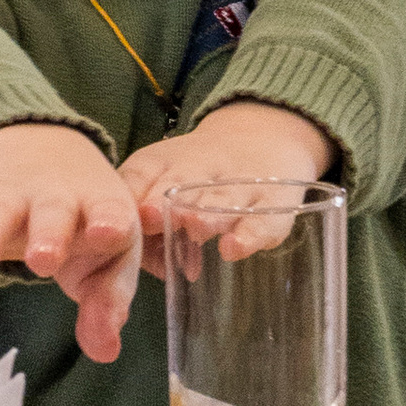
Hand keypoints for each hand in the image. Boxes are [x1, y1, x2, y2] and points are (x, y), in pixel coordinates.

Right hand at [0, 123, 141, 362]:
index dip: (110, 221)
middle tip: (42, 260)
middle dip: (47, 234)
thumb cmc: (88, 223)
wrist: (46, 158)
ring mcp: (9, 201)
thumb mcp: (111, 258)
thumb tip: (104, 352)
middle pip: (51, 212)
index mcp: (101, 204)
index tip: (109, 234)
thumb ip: (109, 303)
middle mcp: (54, 197)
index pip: (110, 209)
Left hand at [130, 102, 332, 264]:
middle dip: (166, 200)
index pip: (145, 171)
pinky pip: (262, 221)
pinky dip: (249, 235)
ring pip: (221, 199)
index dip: (137, 189)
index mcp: (165, 161)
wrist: (262, 141)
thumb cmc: (195, 179)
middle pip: (182, 181)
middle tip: (152, 216)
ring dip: (206, 214)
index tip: (132, 209)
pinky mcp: (272, 206)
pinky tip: (232, 248)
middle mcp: (201, 167)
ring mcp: (239, 185)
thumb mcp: (162, 183)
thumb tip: (136, 264)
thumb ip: (144, 223)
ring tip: (195, 228)